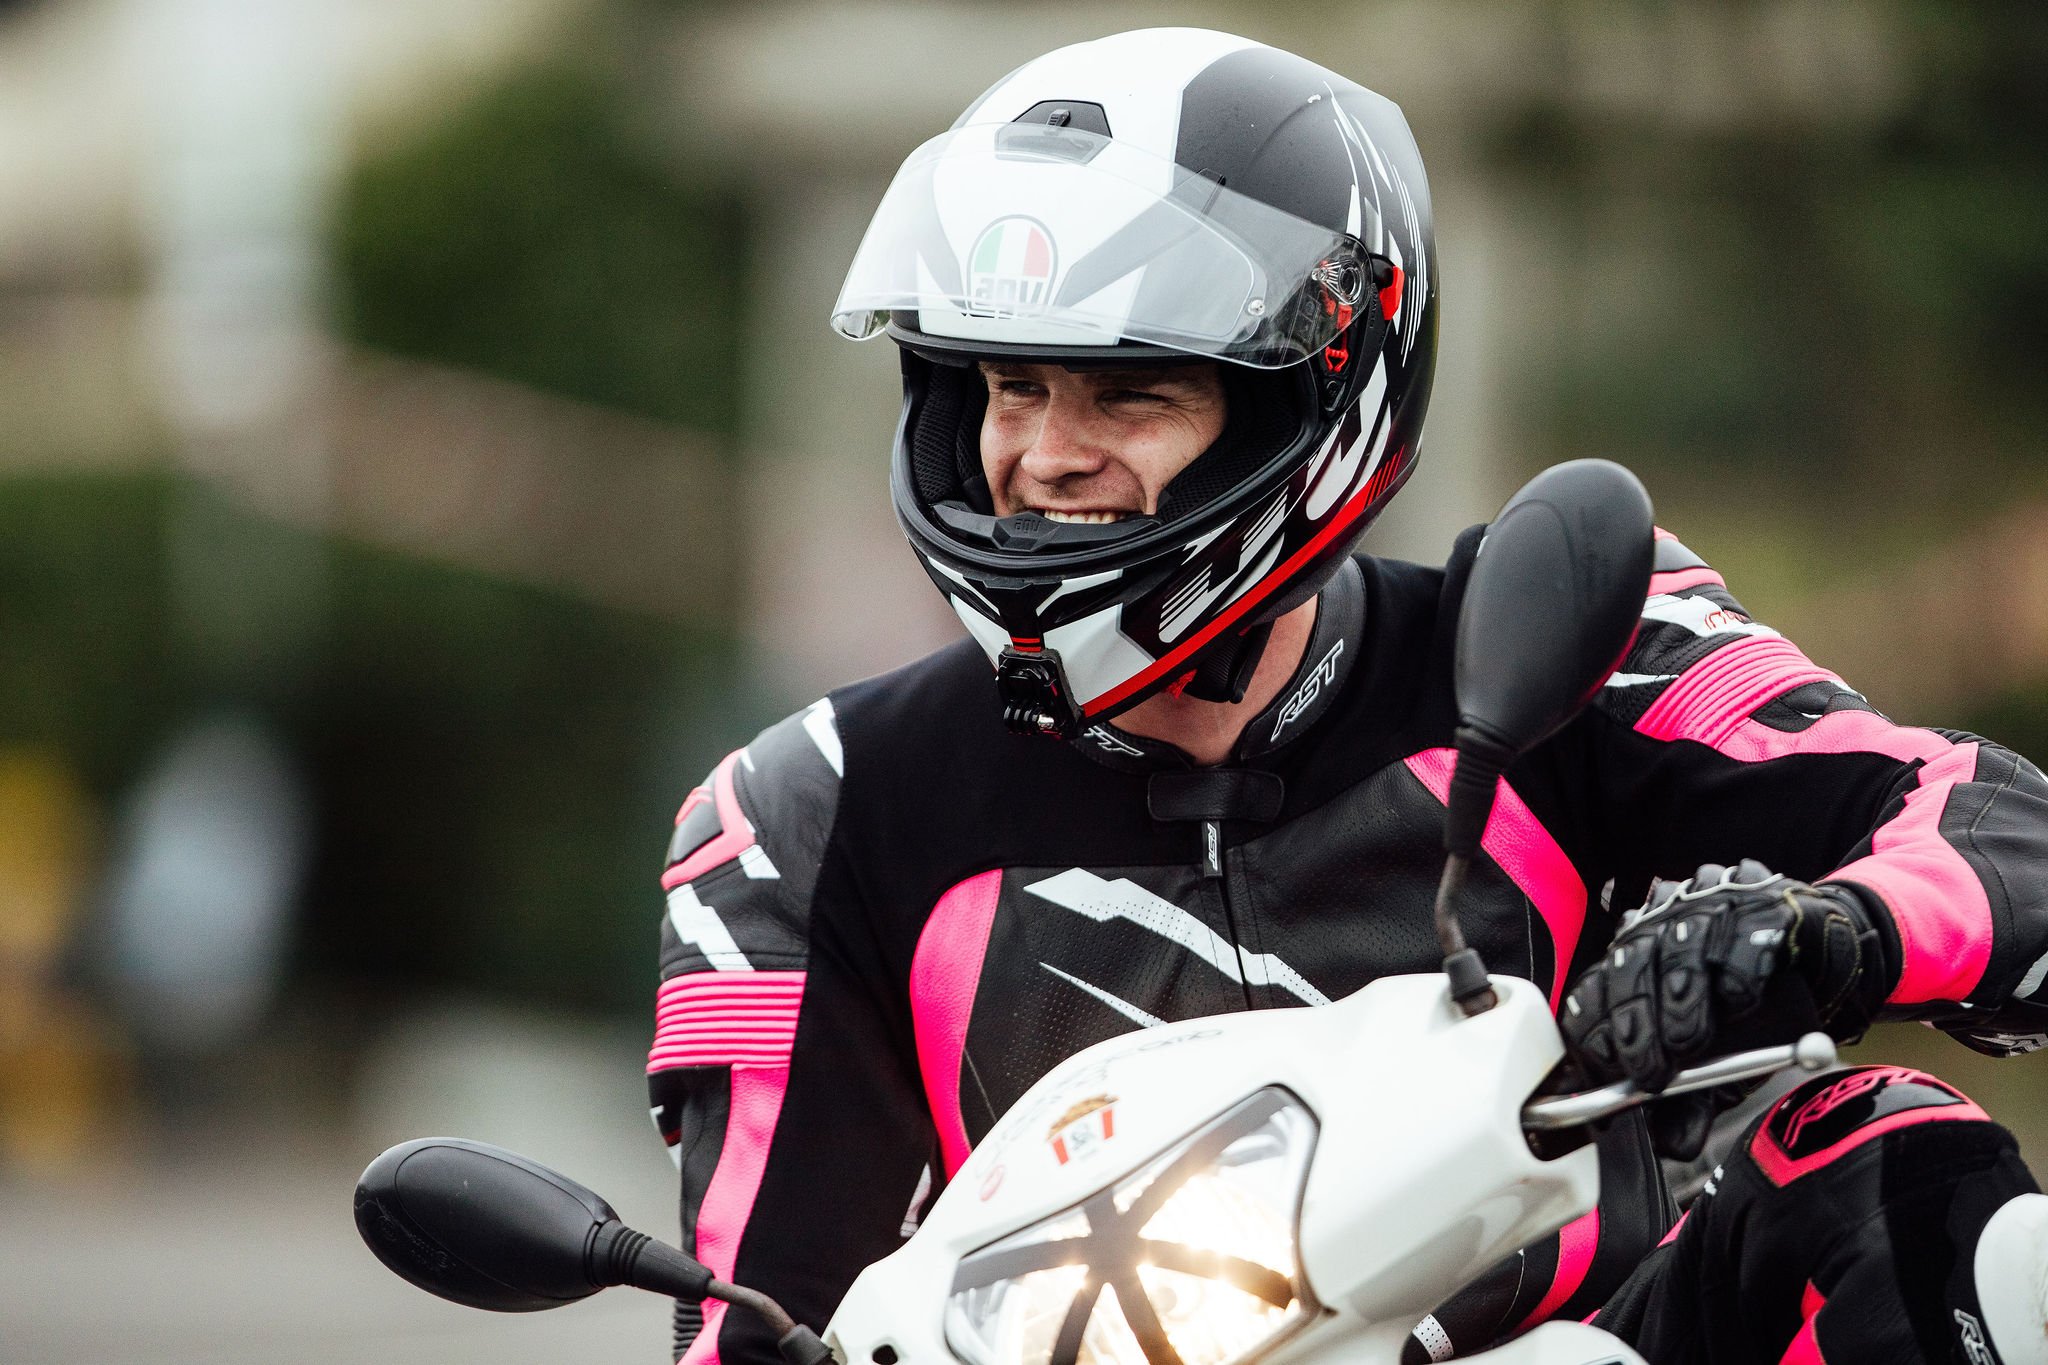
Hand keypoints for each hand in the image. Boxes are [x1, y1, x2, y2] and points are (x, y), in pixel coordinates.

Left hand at [1560, 860, 1888, 1157]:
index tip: (1607, 1076)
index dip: (1595, 1035)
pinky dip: (1738, 975)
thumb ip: (1690, 1101)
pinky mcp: (1764, 908)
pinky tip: (1742, 1002)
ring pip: (1680, 951)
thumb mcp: (1719, 1065)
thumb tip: (1671, 1147)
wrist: (1826, 963)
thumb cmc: (1760, 1012)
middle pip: (1630, 970)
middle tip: (1649, 1073)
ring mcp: (1710, 908)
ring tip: (1688, 1044)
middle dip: (1635, 1027)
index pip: (1595, 992)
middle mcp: (1663, 925)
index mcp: (1636, 961)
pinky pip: (1742, 940)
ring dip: (1681, 1005)